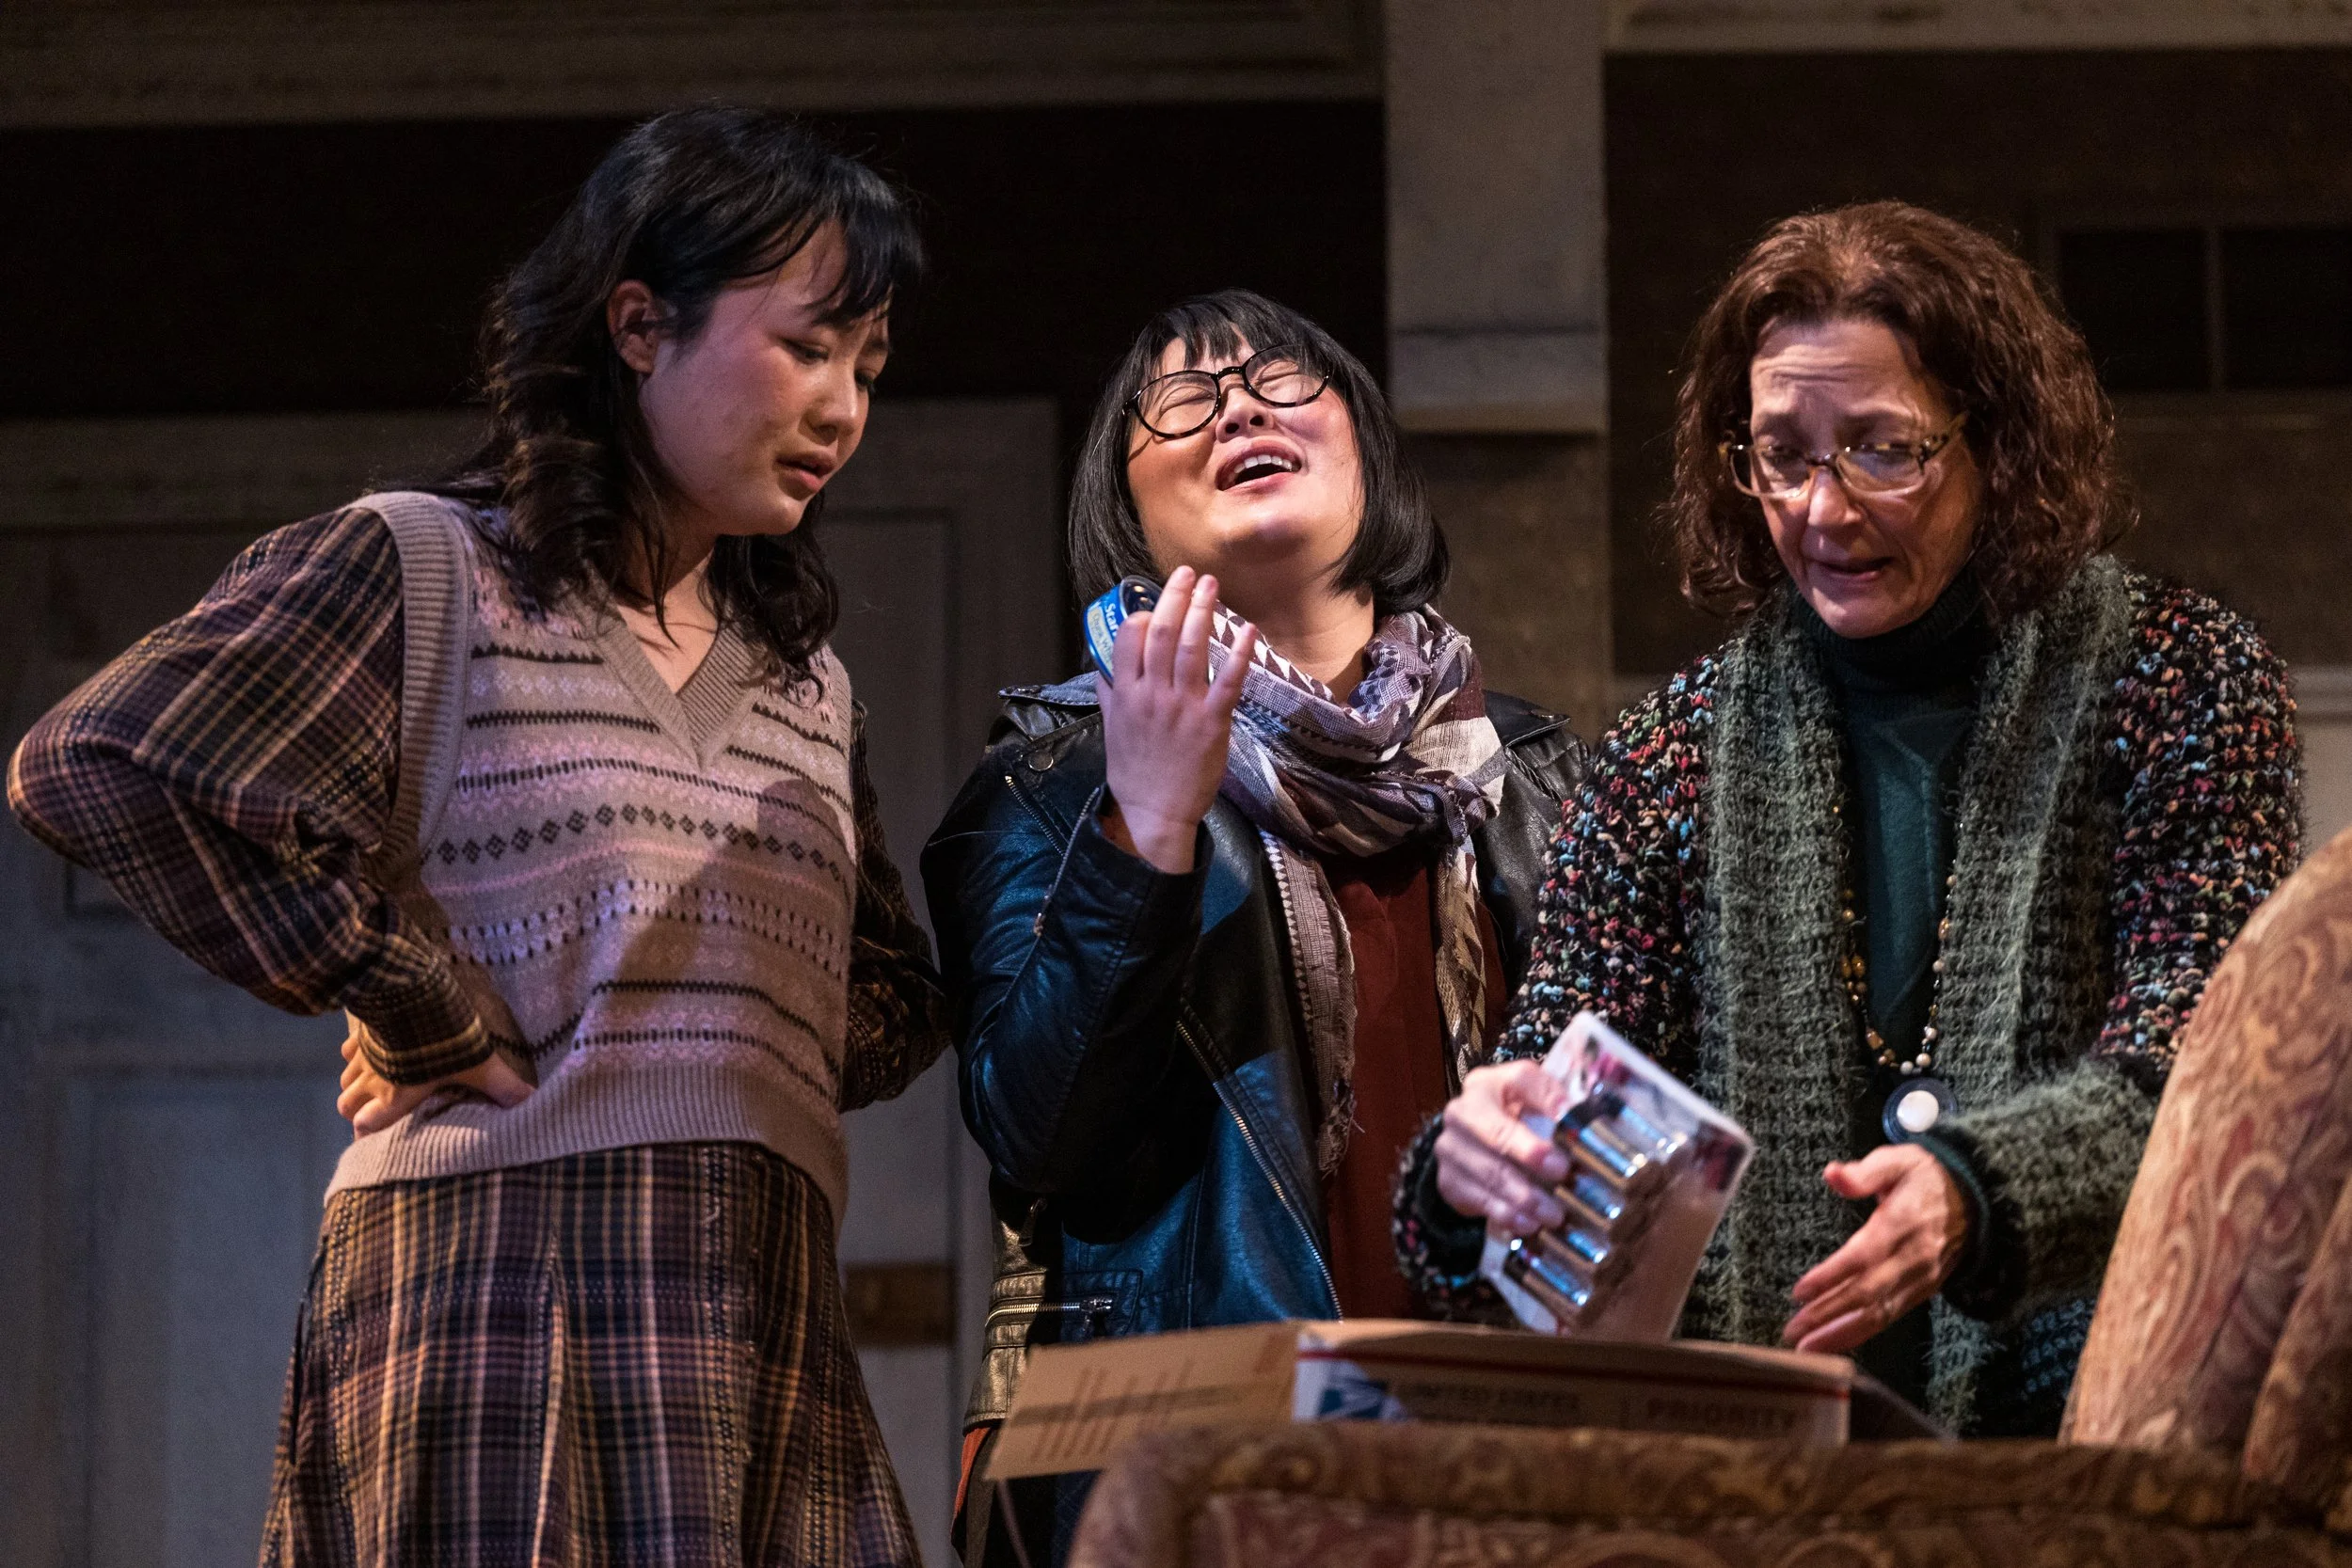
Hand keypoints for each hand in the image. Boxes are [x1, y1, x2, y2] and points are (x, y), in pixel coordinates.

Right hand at [337, 1017, 533, 1134]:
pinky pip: (348, 1048)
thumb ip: (503, 1086)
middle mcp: (372, 1079)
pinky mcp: (361, 1030)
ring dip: (355, 1084)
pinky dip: (355, 1053)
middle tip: (371, 1112)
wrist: (415, 994)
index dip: (367, 1134)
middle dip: (355, 1112)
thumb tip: (531, 1102)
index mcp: (396, 1095)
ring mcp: (363, 1054)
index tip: (374, 1140)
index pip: (366, 1125)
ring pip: (345, 1079)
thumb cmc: (447, 1038)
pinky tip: (369, 1049)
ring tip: (371, 1085)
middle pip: (346, 1105)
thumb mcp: (480, 1064)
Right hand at [1096, 565, 1255, 873]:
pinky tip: (1247, 629)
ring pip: (1193, 648)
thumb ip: (1110, 692)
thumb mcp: (1111, 728)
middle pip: (1163, 633)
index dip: (1144, 613)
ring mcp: (1183, 707)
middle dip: (1176, 596)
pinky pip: (1227, 680)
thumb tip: (1107, 664)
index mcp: (1125, 694)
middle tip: (1188, 573)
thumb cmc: (1133, 771)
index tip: (1155, 603)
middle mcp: (1151, 694)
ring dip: (1203, 611)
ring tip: (1211, 585)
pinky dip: (1238, 652)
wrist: (1155, 812)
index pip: (1130, 637)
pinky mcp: (1212, 722)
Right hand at [1432, 1060, 1574, 1235]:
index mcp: (1489, 1083)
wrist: (1477, 1144)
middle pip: (1496, 1132)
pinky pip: (1477, 1200)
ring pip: (1488, 1172)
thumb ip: (1558, 1102)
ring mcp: (1450, 1147)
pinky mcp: (1448, 1180)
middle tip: (1562, 1174)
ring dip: (1524, 1196)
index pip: (1520, 1080)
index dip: (1546, 1101)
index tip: (1570, 1120)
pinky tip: (1528, 1223)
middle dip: (1530, 1155)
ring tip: (1553, 1213)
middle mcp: (1462, 1111)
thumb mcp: (1537, 1101)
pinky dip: (1505, 1214)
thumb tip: (1578, 1118)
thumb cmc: (1518, 1119)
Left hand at [1781, 1144, 1968, 1353]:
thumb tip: (1832, 1173)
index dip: (1832, 1276)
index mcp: (1902, 1223)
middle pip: (1867, 1293)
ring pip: (1879, 1313)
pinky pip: (1890, 1317)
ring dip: (1841, 1333)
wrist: (1976, 1201)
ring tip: (1807, 1348)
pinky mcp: (1922, 1292)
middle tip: (1792, 1331)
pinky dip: (1862, 1333)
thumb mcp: (1898, 1161)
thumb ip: (1864, 1172)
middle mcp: (1912, 1257)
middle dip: (1828, 1314)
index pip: (1863, 1256)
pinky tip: (1835, 1343)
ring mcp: (1920, 1279)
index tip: (1800, 1292)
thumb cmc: (1925, 1178)